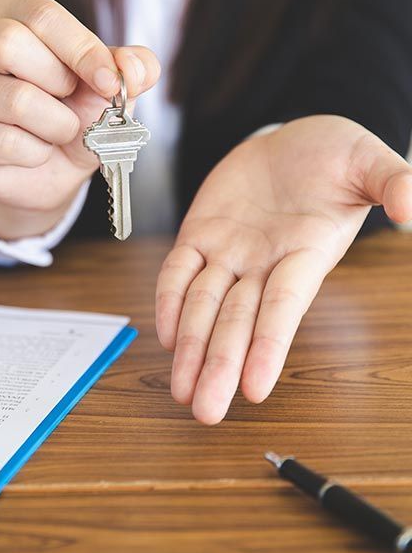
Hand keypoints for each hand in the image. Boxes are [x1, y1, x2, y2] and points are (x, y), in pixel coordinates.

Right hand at [0, 0, 159, 238]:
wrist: (45, 174)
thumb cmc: (68, 118)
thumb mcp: (105, 90)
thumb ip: (129, 70)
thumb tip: (135, 67)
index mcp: (9, 14)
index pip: (41, 15)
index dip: (82, 50)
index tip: (110, 82)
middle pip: (11, 45)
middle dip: (58, 85)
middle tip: (69, 106)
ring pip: (12, 99)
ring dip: (52, 126)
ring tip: (55, 133)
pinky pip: (0, 141)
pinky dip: (33, 154)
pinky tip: (31, 153)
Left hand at [156, 115, 411, 423]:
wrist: (290, 141)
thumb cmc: (334, 155)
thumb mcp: (368, 162)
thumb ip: (392, 182)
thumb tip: (411, 208)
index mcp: (305, 254)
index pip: (284, 307)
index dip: (269, 346)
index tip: (255, 389)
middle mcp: (264, 264)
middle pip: (237, 321)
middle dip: (219, 366)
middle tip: (204, 411)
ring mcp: (229, 253)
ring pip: (203, 306)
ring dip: (189, 348)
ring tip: (179, 390)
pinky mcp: (200, 235)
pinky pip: (178, 272)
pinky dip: (169, 299)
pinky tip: (165, 336)